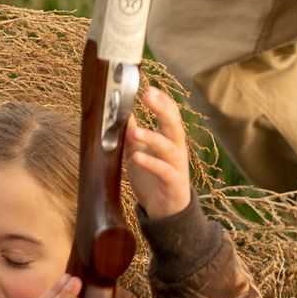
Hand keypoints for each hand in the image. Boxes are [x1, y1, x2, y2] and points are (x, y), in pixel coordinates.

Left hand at [126, 80, 193, 219]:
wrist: (165, 211)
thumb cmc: (152, 177)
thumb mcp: (138, 151)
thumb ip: (132, 132)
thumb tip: (120, 111)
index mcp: (169, 138)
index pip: (170, 113)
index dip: (162, 100)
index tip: (149, 87)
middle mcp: (176, 149)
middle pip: (174, 124)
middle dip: (163, 108)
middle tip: (149, 94)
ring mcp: (176, 166)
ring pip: (169, 147)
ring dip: (152, 137)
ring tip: (135, 131)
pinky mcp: (173, 183)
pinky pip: (164, 171)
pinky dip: (151, 163)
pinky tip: (137, 157)